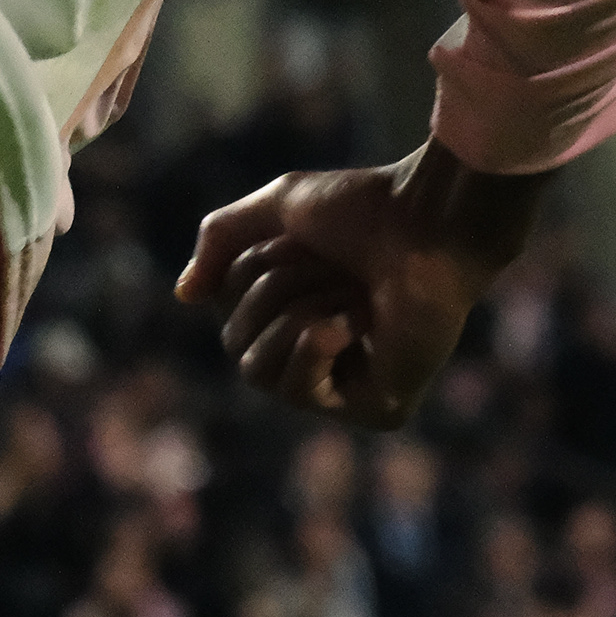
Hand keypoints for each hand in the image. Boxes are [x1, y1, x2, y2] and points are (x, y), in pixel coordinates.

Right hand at [171, 142, 549, 427]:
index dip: (248, 274)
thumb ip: (221, 240)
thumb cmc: (366, 208)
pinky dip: (317, 345)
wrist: (429, 220)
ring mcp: (349, 385)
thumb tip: (186, 296)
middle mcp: (321, 352)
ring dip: (298, 315)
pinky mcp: (376, 408)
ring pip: (259, 372)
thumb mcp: (275, 210)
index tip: (299, 241)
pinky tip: (359, 323)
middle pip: (236, 347)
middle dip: (273, 293)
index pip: (227, 317)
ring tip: (352, 293)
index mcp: (298, 309)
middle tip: (333, 267)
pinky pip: (299, 391)